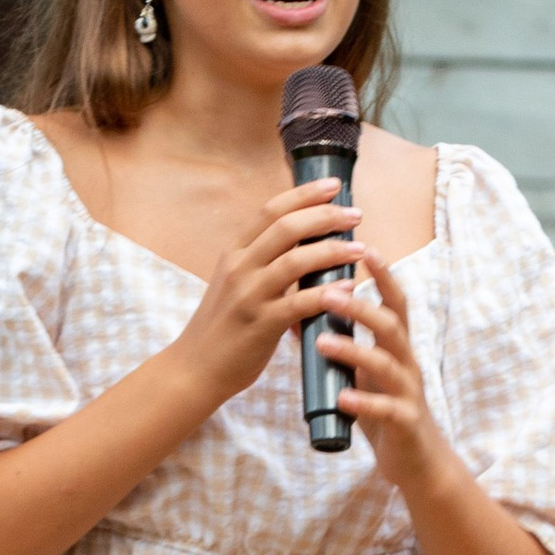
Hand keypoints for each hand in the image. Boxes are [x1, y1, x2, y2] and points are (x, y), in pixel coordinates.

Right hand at [173, 178, 370, 411]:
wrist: (195, 368)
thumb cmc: (223, 326)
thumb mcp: (235, 283)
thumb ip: (263, 261)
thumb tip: (307, 242)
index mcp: (234, 252)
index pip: (271, 210)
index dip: (304, 195)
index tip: (334, 186)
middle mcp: (240, 267)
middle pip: (287, 227)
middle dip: (326, 216)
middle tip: (356, 214)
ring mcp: (249, 295)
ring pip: (296, 261)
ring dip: (333, 251)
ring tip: (359, 248)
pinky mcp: (261, 324)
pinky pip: (300, 302)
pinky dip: (327, 292)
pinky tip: (348, 287)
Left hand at [316, 252, 441, 493]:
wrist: (417, 461)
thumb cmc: (385, 410)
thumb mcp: (363, 374)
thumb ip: (341, 346)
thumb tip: (300, 317)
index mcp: (397, 348)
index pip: (393, 302)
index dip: (383, 275)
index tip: (364, 247)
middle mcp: (407, 363)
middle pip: (391, 324)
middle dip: (361, 306)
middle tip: (327, 292)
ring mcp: (408, 392)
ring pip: (386, 362)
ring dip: (354, 349)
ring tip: (322, 341)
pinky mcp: (406, 422)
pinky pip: (387, 409)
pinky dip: (364, 401)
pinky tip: (343, 397)